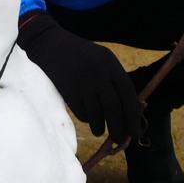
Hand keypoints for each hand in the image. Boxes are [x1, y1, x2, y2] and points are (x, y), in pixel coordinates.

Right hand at [16, 10, 140, 143]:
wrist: (49, 43)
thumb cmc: (79, 54)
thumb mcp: (101, 59)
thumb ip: (114, 80)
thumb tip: (128, 113)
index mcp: (110, 63)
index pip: (128, 94)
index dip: (132, 116)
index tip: (134, 132)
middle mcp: (99, 72)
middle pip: (114, 108)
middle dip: (118, 128)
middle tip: (119, 139)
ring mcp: (83, 81)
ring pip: (97, 115)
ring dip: (99, 127)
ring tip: (99, 130)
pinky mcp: (68, 90)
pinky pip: (82, 113)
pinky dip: (86, 118)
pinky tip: (86, 116)